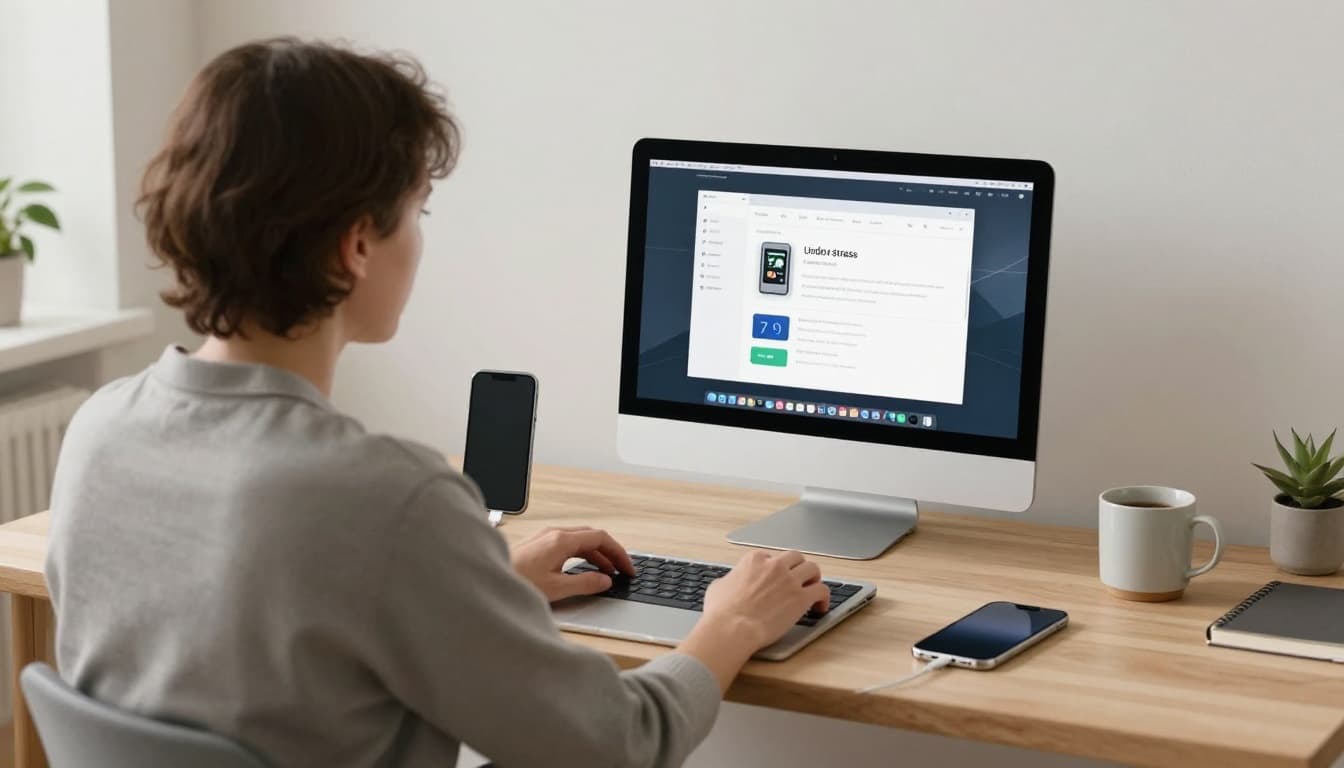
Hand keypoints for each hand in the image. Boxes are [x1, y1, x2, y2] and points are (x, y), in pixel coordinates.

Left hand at [510, 526, 635, 602]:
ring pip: (579, 541)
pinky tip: (584, 569)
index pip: (600, 538)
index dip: (618, 553)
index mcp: (561, 540)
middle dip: (610, 552)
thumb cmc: (515, 582)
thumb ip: (584, 583)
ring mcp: (544, 538)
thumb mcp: (555, 588)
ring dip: (597, 555)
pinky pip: (567, 545)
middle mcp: (553, 534)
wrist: (486, 582)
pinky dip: (582, 556)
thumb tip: (604, 581)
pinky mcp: (537, 546)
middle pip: (592, 537)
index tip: (627, 567)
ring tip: (607, 572)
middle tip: (622, 570)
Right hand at [701, 550, 829, 649]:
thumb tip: (729, 583)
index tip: (776, 579)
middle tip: (799, 579)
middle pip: (795, 558)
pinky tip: (820, 607)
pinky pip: (822, 590)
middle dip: (798, 567)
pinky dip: (824, 597)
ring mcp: (789, 581)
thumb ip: (729, 580)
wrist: (731, 628)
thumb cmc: (721, 612)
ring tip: (813, 589)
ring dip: (813, 578)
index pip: (771, 557)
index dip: (775, 569)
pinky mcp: (801, 598)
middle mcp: (774, 566)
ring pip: (813, 569)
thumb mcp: (718, 587)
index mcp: (754, 560)